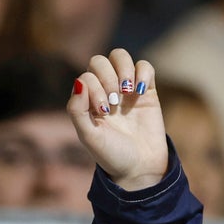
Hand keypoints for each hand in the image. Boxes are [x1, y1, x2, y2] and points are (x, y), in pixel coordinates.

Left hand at [67, 49, 167, 191]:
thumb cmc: (110, 154)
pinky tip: (141, 91)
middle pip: (99, 61)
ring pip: (120, 57)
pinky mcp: (147, 90)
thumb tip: (79, 82)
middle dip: (107, 77)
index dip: (94, 88)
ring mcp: (125, 89)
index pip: (86, 76)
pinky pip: (144, 66)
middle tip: (115, 102)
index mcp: (86, 101)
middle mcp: (104, 91)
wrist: (139, 167)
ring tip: (128, 92)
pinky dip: (143, 72)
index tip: (104, 112)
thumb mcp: (88, 136)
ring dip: (123, 69)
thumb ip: (77, 110)